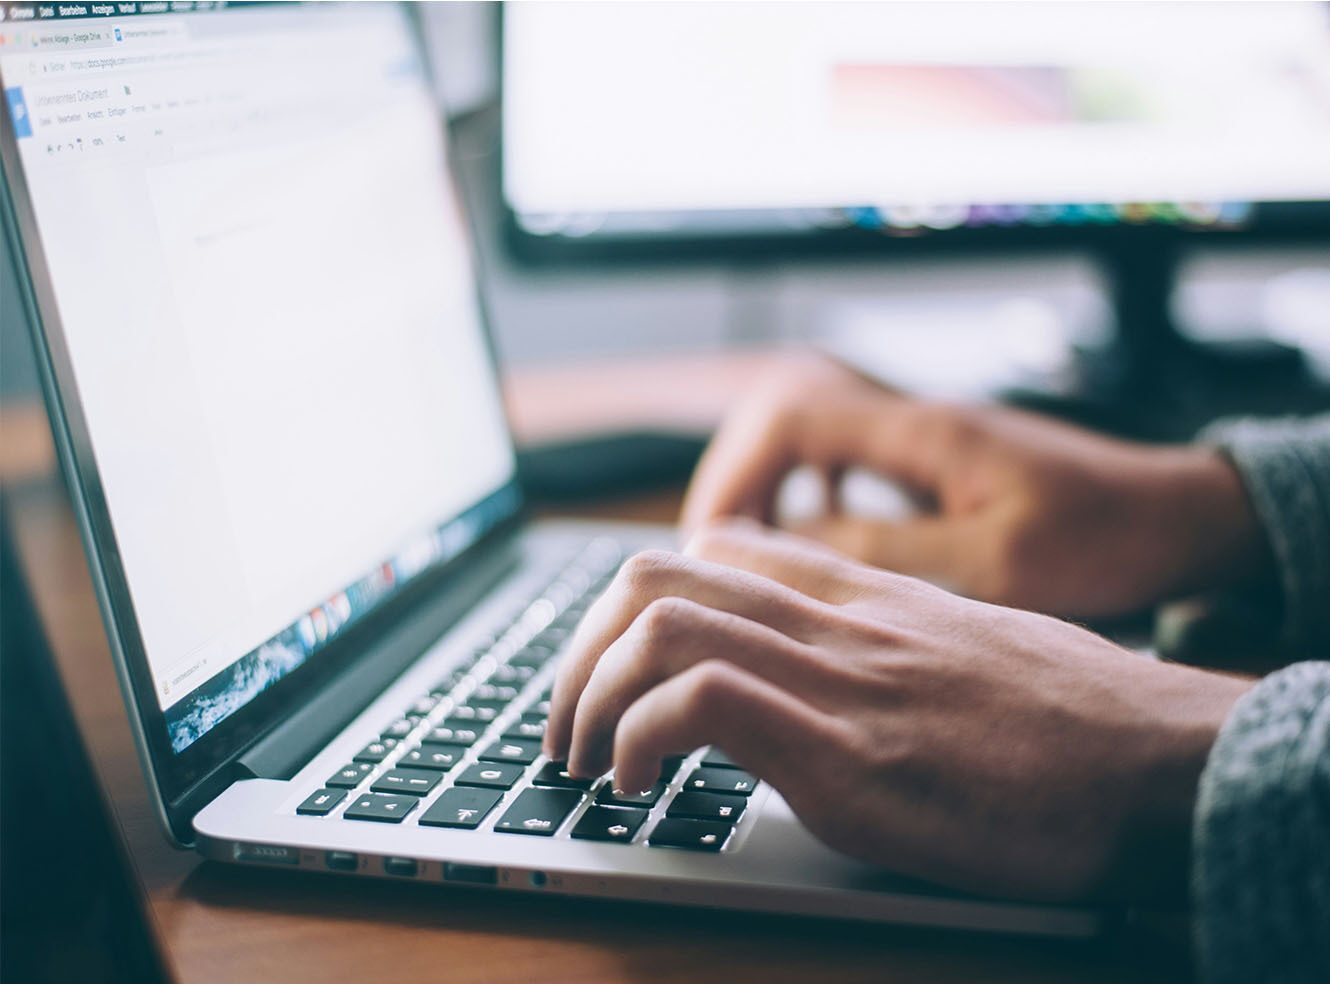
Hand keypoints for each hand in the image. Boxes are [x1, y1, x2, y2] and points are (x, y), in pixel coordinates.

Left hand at [545, 521, 1252, 901]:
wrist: (1160, 760)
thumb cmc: (1069, 720)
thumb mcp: (960, 648)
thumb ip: (878, 642)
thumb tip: (819, 672)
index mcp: (857, 596)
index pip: (712, 549)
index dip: (632, 604)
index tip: (611, 667)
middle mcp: (833, 620)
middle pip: (655, 574)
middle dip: (579, 650)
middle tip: (567, 723)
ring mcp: (836, 679)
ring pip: (659, 621)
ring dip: (588, 694)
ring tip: (585, 761)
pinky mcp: (847, 754)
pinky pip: (700, 700)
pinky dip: (638, 737)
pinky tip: (637, 786)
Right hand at [681, 354, 1269, 617]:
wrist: (1175, 516)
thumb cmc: (1103, 537)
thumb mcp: (994, 563)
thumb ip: (887, 550)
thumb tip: (789, 545)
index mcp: (922, 432)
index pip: (790, 417)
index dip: (735, 473)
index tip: (713, 538)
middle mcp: (913, 421)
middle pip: (784, 415)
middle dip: (736, 478)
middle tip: (714, 550)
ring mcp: (923, 438)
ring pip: (809, 436)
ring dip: (768, 485)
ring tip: (748, 549)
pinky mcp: (935, 461)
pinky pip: (844, 459)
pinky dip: (809, 492)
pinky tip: (812, 538)